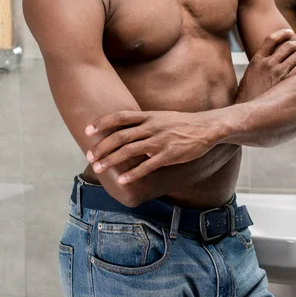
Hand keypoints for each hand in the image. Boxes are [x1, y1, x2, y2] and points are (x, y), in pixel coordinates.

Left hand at [85, 110, 220, 183]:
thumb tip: (124, 128)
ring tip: (99, 168)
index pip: (120, 116)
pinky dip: (133, 173)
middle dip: (102, 147)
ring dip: (111, 160)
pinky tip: (122, 180)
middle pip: (120, 136)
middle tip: (89, 156)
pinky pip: (147, 166)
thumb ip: (143, 122)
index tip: (88, 131)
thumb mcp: (160, 116)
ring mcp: (160, 141)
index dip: (102, 122)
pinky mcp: (169, 155)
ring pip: (129, 151)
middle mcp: (151, 127)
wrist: (206, 127)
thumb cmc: (182, 123)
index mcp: (148, 116)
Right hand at [237, 29, 295, 102]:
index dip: (282, 33)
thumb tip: (268, 58)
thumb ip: (259, 64)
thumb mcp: (250, 74)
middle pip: (287, 46)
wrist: (248, 109)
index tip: (289, 32)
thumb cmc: (248, 94)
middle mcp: (268, 64)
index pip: (271, 39)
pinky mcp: (286, 83)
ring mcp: (277, 73)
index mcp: (257, 60)